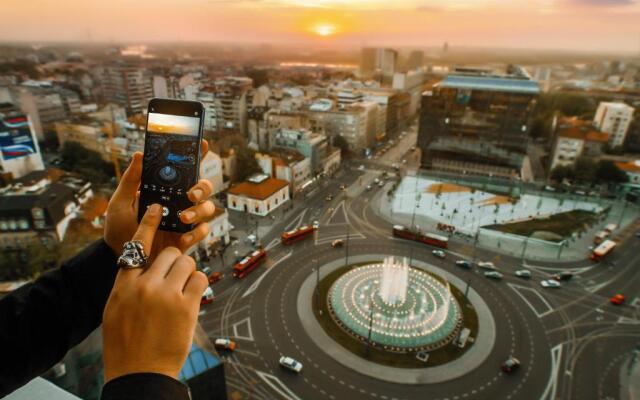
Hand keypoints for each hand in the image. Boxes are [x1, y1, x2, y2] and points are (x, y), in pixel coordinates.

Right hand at [102, 206, 208, 381]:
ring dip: (188, 274)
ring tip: (182, 293)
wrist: (140, 373)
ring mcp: (167, 295)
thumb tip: (141, 268)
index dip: (148, 223)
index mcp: (124, 285)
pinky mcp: (187, 306)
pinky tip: (191, 299)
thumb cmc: (126, 342)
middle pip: (170, 253)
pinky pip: (201, 279)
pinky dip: (199, 286)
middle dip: (176, 263)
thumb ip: (128, 284)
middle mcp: (145, 286)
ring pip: (188, 263)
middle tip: (174, 281)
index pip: (137, 245)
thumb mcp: (116, 309)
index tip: (157, 207)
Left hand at [105, 140, 215, 259]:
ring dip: (199, 211)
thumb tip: (139, 154)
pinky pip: (202, 231)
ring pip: (208, 208)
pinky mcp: (186, 238)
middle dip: (203, 187)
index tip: (202, 144)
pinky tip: (183, 237)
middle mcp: (180, 201)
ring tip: (182, 218)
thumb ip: (130, 180)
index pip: (186, 168)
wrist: (122, 257)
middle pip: (204, 187)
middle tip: (190, 193)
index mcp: (166, 188)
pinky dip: (196, 233)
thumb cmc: (119, 227)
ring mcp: (185, 219)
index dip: (197, 154)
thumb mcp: (120, 202)